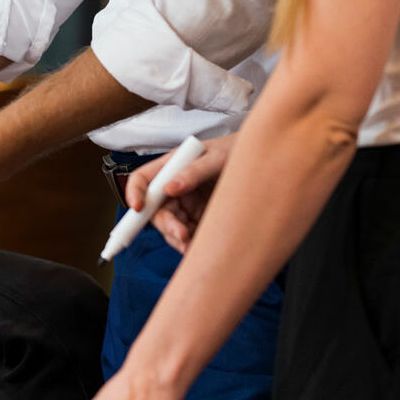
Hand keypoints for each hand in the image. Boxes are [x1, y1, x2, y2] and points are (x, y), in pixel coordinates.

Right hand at [127, 133, 234, 253]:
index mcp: (171, 167)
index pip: (142, 180)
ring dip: (177, 239)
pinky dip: (192, 244)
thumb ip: (194, 171)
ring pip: (171, 227)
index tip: (138, 208)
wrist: (265, 164)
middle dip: (165, 224)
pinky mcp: (200, 219)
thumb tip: (169, 188)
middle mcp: (174, 187)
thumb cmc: (238, 151)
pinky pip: (189, 236)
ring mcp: (187, 205)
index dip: (134, 193)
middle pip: (156, 210)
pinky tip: (201, 247)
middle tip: (182, 234)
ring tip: (192, 247)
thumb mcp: (218, 157)